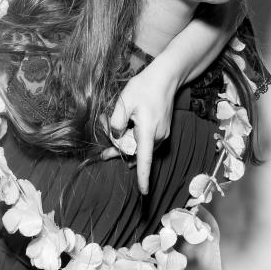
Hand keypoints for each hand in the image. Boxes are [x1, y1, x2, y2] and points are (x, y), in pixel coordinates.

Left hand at [104, 67, 176, 194]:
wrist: (166, 77)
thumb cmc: (144, 87)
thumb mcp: (124, 102)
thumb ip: (116, 122)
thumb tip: (116, 137)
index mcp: (148, 132)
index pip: (145, 160)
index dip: (143, 177)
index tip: (144, 192)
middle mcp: (158, 136)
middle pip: (137, 153)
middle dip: (120, 150)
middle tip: (104, 145)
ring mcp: (162, 134)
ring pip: (141, 147)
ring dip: (126, 143)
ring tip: (112, 130)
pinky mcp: (162, 129)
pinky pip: (146, 141)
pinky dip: (135, 139)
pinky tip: (127, 127)